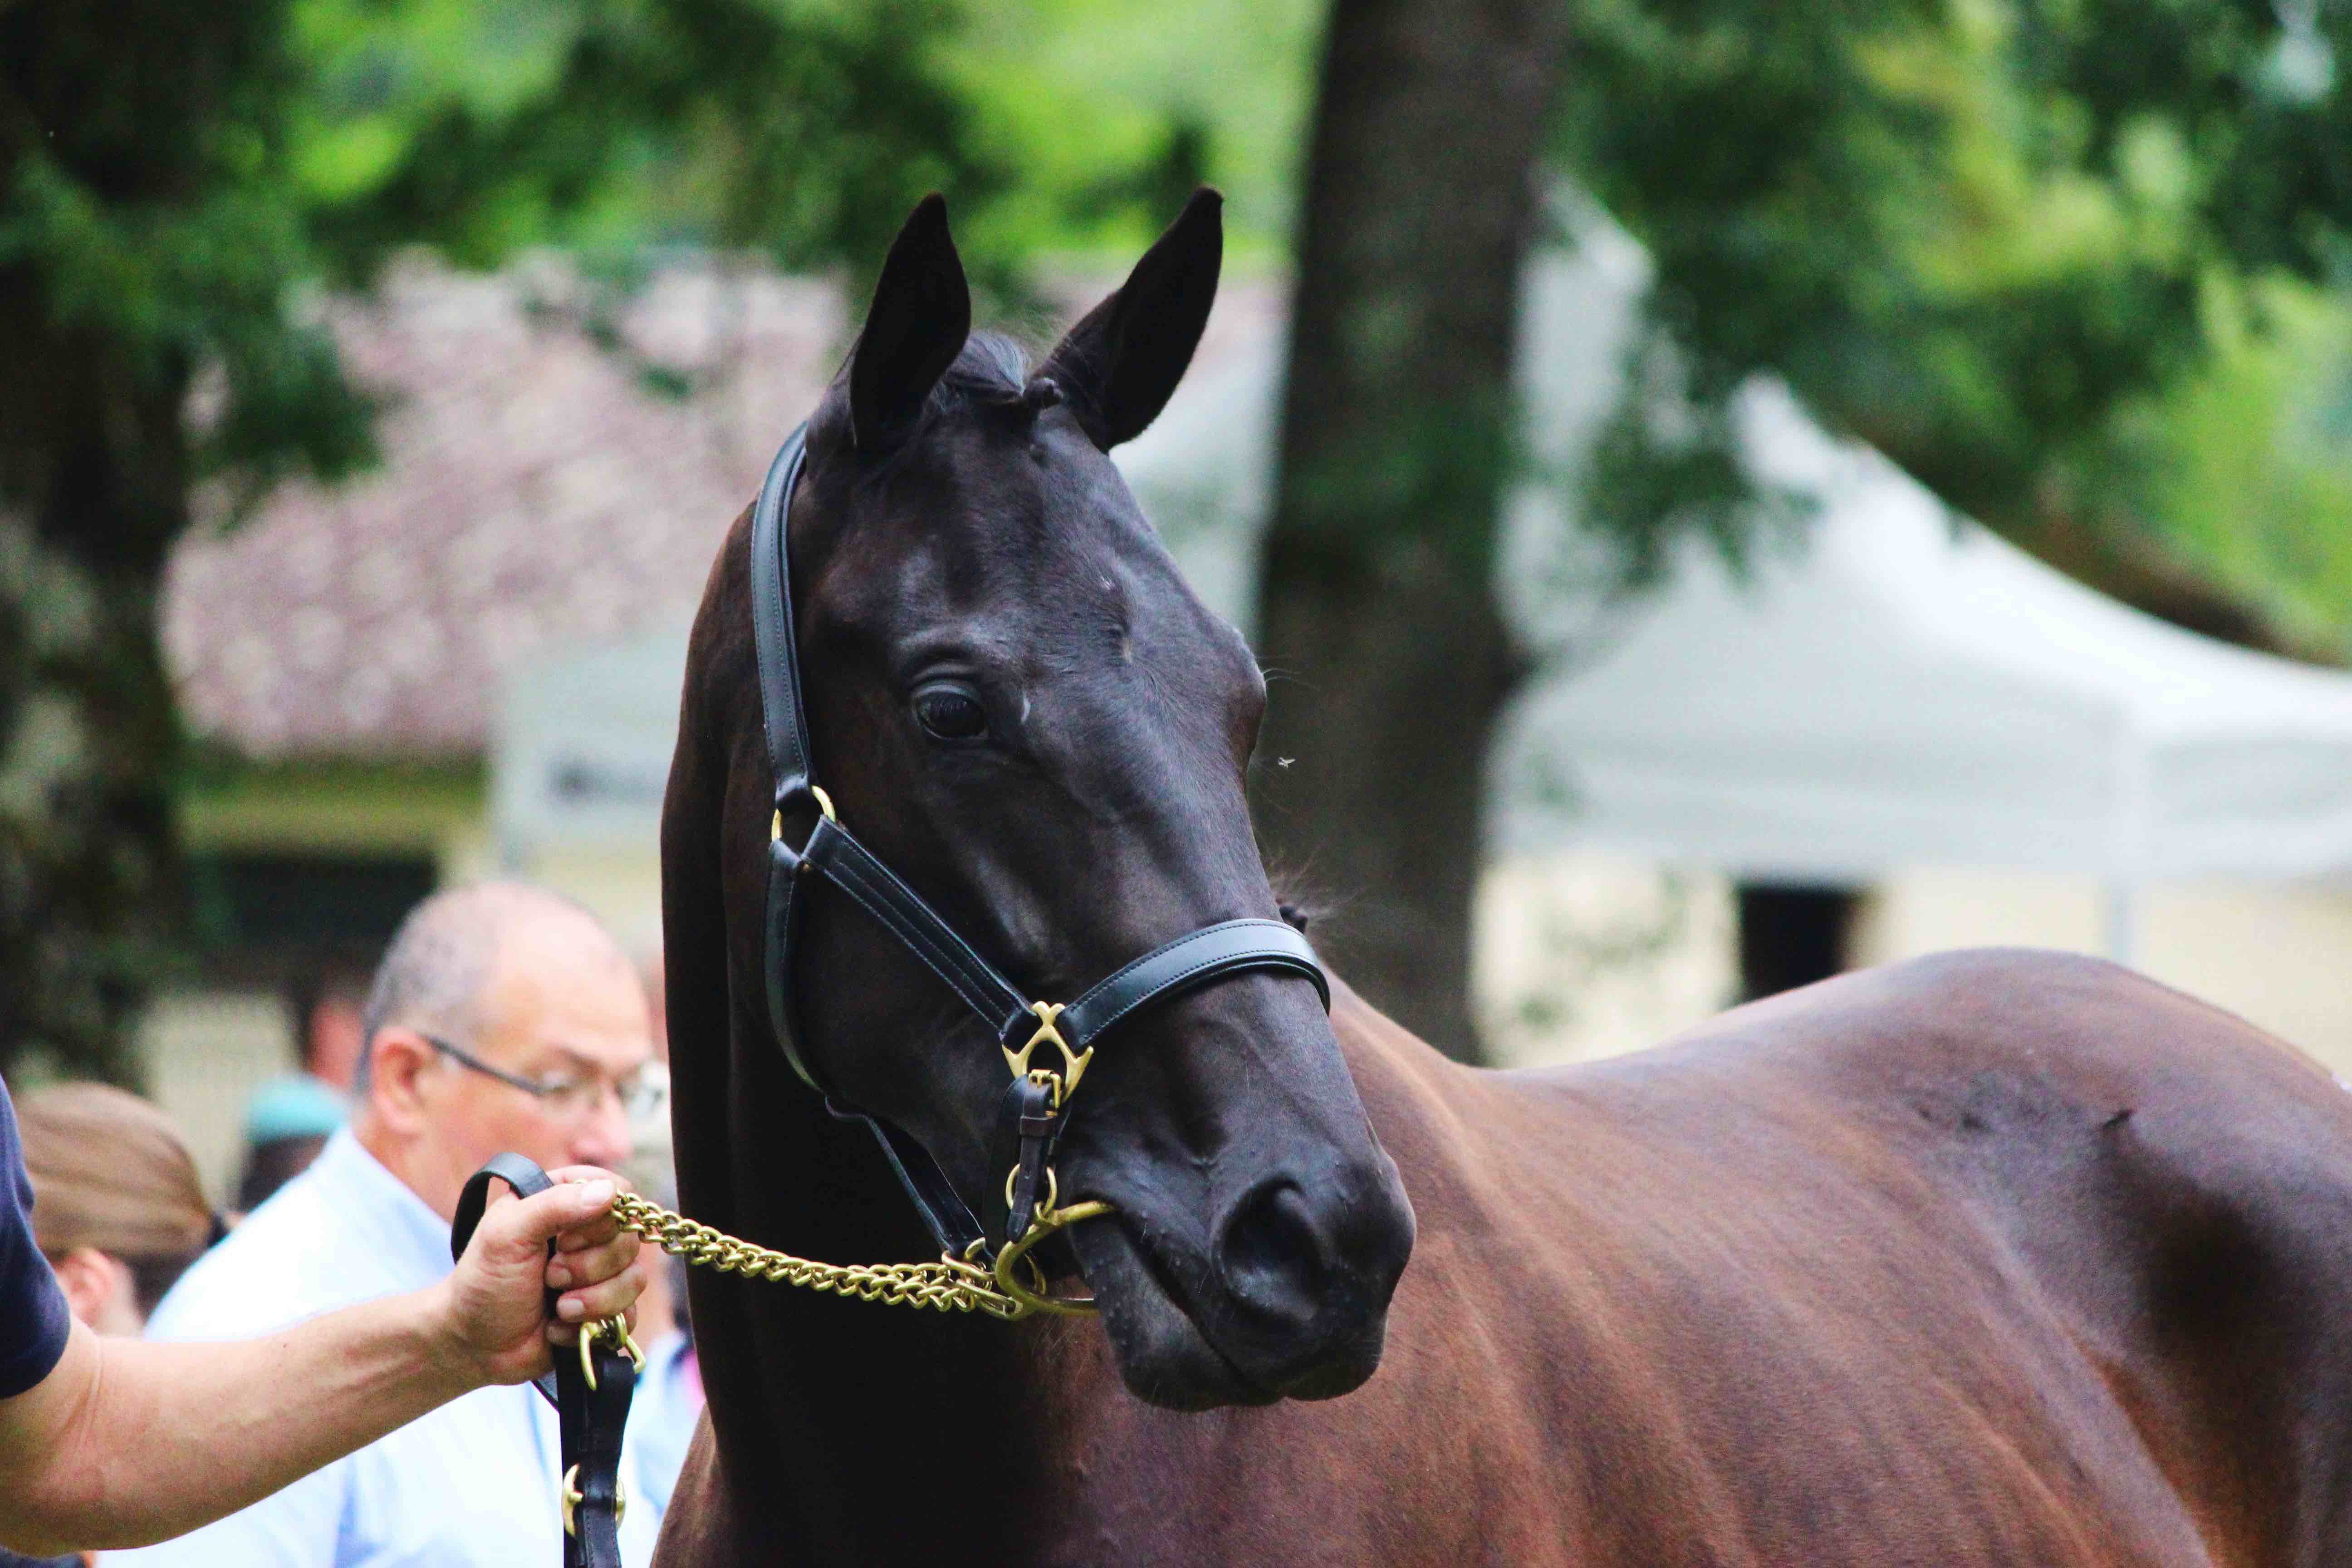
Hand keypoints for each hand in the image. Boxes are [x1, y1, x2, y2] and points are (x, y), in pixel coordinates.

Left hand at [431, 1166, 645, 1388]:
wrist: (474, 1345)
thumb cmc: (483, 1281)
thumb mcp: (507, 1234)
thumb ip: (555, 1205)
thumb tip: (610, 1193)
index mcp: (565, 1200)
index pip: (614, 1190)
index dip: (600, 1218)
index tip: (566, 1239)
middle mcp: (588, 1234)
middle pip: (628, 1239)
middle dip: (588, 1267)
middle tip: (550, 1276)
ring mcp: (600, 1273)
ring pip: (633, 1279)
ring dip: (591, 1300)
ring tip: (557, 1307)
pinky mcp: (606, 1310)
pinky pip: (627, 1313)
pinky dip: (590, 1324)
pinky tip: (558, 1326)